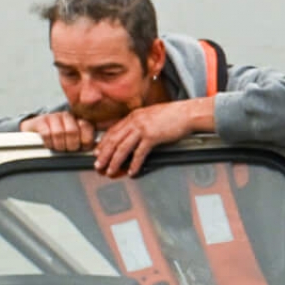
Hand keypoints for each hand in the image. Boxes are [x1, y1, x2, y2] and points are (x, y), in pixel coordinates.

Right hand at [21, 110, 96, 152]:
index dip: (85, 141)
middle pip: (73, 131)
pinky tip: (49, 144)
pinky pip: (46, 133)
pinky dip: (48, 143)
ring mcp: (54, 117)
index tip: (82, 148)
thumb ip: (85, 142)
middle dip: (71, 145)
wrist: (36, 131)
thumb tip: (95, 152)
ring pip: (59, 133)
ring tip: (58, 148)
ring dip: (59, 145)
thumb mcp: (74, 140)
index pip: (87, 127)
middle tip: (68, 150)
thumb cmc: (59, 139)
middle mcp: (67, 116)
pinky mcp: (41, 121)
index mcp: (78, 120)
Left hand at [93, 99, 209, 176]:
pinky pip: (139, 153)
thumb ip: (139, 123)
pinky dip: (134, 164)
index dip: (103, 144)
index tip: (97, 153)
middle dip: (104, 155)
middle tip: (98, 166)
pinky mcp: (152, 136)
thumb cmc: (172, 115)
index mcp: (133, 116)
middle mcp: (134, 121)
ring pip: (122, 147)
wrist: (186, 113)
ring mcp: (143, 128)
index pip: (112, 131)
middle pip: (113, 140)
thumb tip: (132, 135)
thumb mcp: (150, 116)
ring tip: (110, 171)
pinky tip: (131, 171)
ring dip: (114, 161)